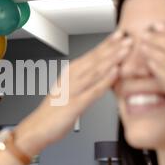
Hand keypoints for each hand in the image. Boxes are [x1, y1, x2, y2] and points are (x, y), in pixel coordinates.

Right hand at [15, 31, 132, 154]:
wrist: (37, 128)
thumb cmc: (53, 113)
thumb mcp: (68, 92)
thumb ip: (83, 83)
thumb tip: (99, 77)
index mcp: (69, 74)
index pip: (91, 56)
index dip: (106, 44)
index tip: (119, 35)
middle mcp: (70, 79)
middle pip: (94, 60)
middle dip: (112, 47)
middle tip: (128, 37)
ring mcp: (72, 91)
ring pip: (94, 71)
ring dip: (111, 59)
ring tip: (125, 50)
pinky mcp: (75, 104)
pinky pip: (92, 91)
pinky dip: (104, 81)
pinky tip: (115, 73)